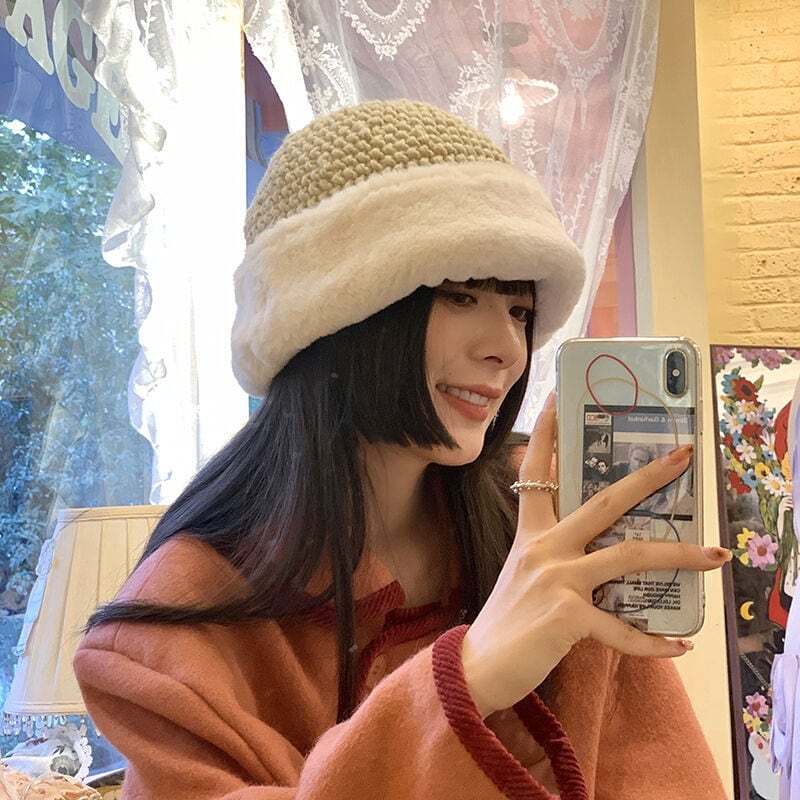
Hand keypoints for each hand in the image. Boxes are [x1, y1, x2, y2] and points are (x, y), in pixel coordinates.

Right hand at [461, 395, 730, 717]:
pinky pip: (622, 629)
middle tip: (684, 455)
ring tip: (717, 554)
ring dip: (680, 554)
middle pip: (603, 502)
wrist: (478, 666)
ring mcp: (556, 579)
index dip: (547, 436)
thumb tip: (594, 548)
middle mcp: (544, 548)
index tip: (557, 398)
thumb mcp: (524, 573)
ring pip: (629, 554)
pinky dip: (652, 642)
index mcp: (531, 535)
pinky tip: (679, 647)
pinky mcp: (567, 616)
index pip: (536, 475)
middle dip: (648, 477)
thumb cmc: (505, 620)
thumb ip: (554, 554)